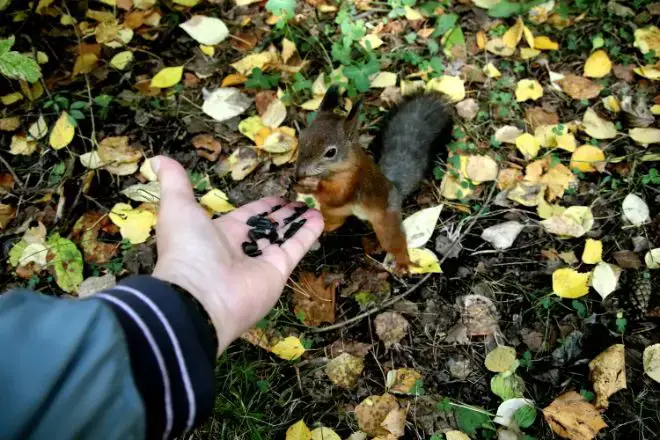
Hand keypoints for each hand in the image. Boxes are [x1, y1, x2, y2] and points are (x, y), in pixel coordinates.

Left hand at [150, 156, 323, 352]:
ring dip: (298, 223)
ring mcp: (261, 262)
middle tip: (299, 202)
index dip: (262, 207)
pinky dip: (307, 234)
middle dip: (282, 216)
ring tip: (314, 207)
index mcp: (220, 234)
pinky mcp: (277, 272)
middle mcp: (242, 249)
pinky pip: (295, 248)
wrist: (198, 295)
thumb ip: (175, 183)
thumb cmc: (187, 249)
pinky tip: (319, 218)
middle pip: (267, 228)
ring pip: (283, 237)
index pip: (246, 217)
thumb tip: (158, 159)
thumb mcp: (177, 207)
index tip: (277, 197)